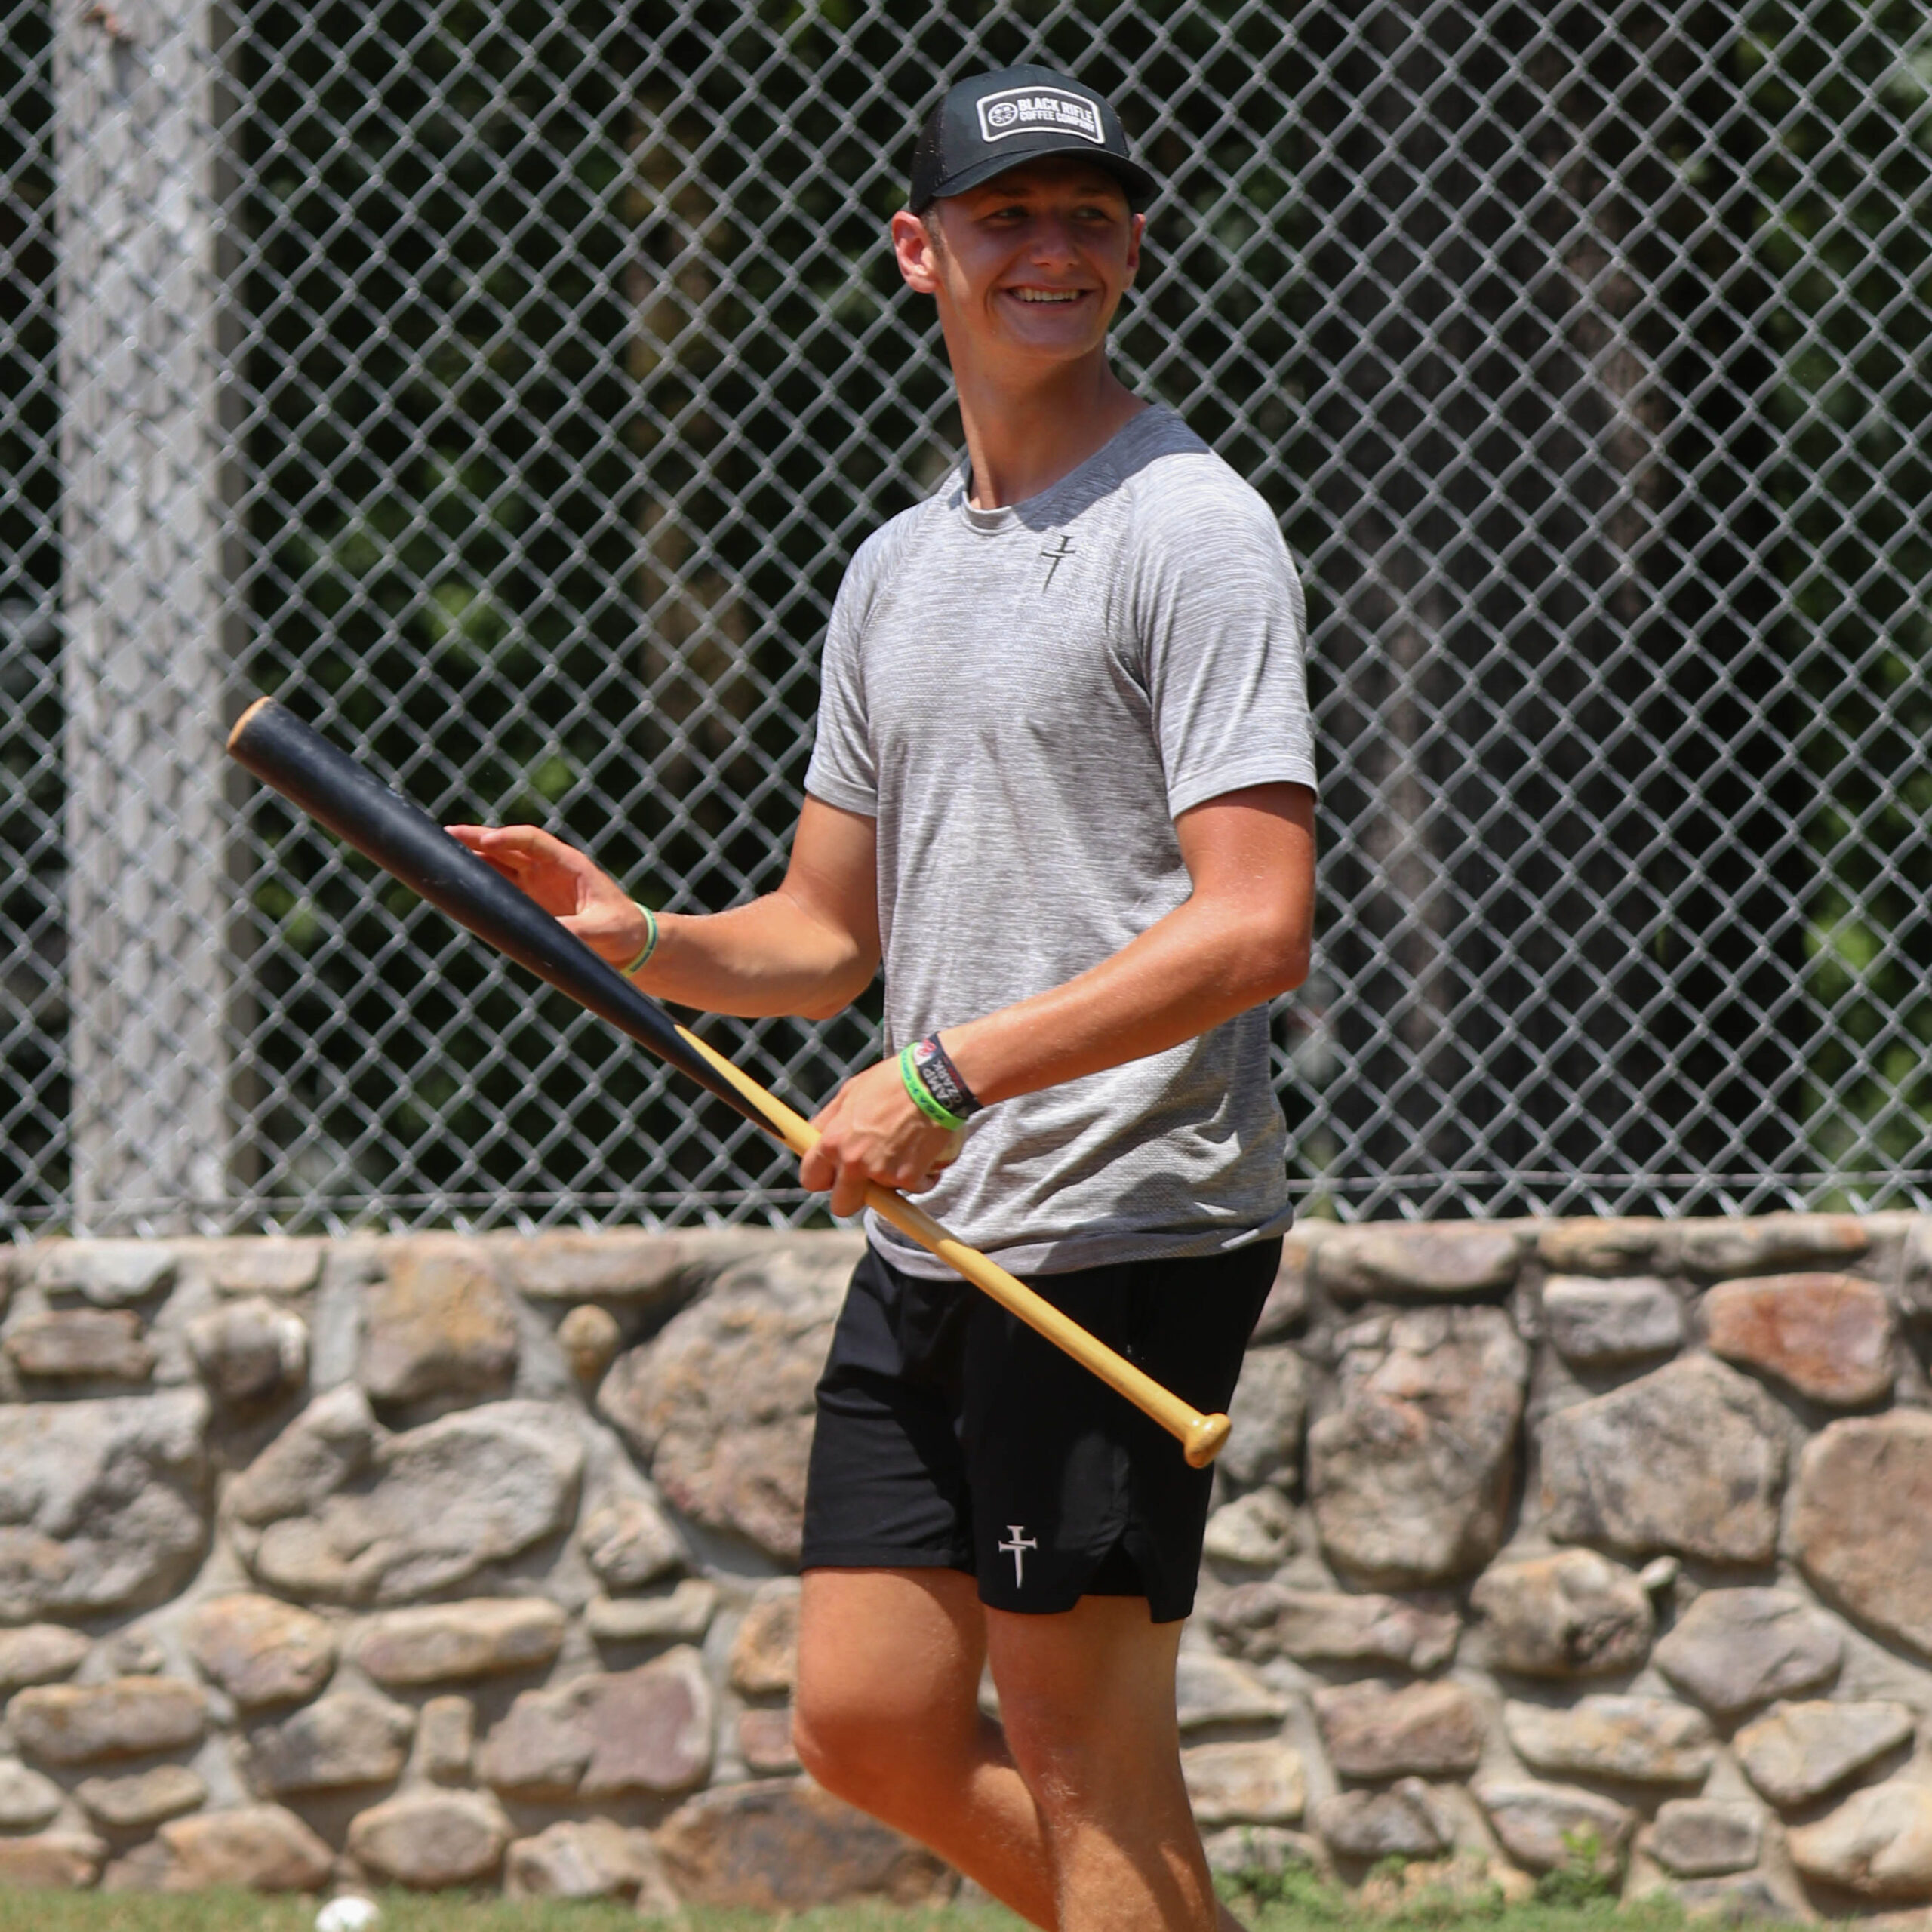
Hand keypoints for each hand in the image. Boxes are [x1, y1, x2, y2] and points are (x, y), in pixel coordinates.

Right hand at [444, 824, 650, 969]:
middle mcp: (550, 869)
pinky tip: (459, 881)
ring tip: (442, 852)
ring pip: (500, 863)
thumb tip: (545, 935)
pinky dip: (481, 882)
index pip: (533, 842)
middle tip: (447, 833)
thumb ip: (575, 931)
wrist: (629, 945)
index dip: (509, 838)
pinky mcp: (531, 903)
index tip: (487, 841)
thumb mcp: (602, 932)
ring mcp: (538, 884)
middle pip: (508, 846)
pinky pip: (501, 887)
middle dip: (479, 838)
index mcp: (570, 865)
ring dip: (474, 857)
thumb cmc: (622, 932)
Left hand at [800, 1057, 964, 1217]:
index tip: (833, 1176)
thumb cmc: (891, 1082)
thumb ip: (828, 1120)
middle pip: (842, 1206)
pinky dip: (920, 1175)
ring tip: (904, 1147)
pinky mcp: (909, 1178)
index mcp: (833, 1142)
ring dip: (891, 1179)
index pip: (811, 1180)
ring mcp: (881, 1173)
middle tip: (867, 1177)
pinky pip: (912, 1187)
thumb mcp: (849, 1092)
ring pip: (881, 1195)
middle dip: (852, 1196)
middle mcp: (854, 1162)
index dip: (822, 1179)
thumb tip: (813, 1135)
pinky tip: (924, 1150)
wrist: (934, 1083)